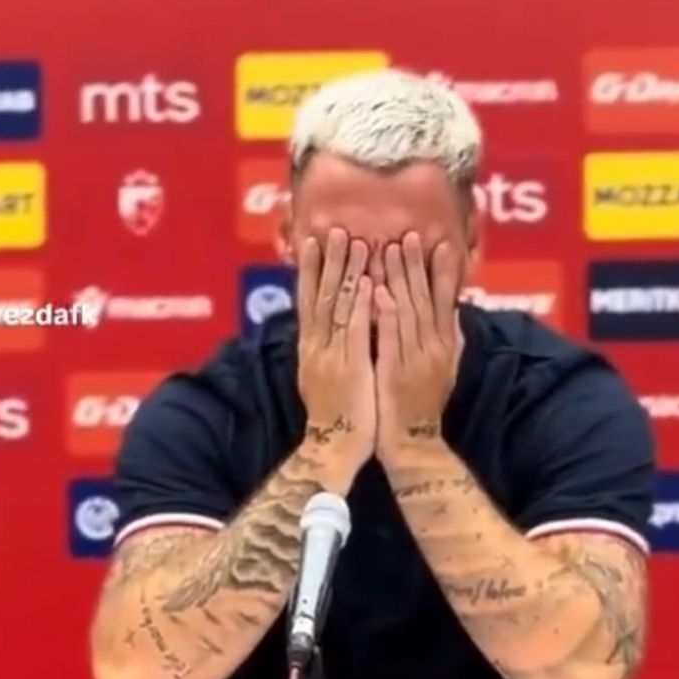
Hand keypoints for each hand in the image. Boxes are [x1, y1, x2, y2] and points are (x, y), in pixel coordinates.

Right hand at [296, 228, 375, 487]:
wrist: (332, 450)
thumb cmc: (335, 416)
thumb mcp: (323, 377)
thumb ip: (325, 350)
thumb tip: (324, 328)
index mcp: (311, 348)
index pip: (309, 302)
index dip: (311, 270)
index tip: (314, 240)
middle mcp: (317, 347)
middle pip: (321, 296)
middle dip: (328, 261)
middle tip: (335, 228)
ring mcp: (332, 356)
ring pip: (339, 306)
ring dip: (347, 272)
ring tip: (354, 242)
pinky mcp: (350, 368)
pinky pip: (355, 330)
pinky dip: (361, 305)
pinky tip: (369, 282)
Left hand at [375, 233, 462, 466]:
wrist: (413, 444)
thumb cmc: (423, 406)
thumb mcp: (444, 369)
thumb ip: (450, 339)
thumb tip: (455, 312)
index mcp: (446, 346)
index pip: (446, 301)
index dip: (444, 271)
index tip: (440, 243)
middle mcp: (434, 348)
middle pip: (425, 299)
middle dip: (417, 265)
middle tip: (409, 234)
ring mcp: (415, 359)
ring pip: (407, 311)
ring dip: (399, 279)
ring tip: (390, 249)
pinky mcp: (394, 372)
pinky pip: (390, 337)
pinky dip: (385, 312)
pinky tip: (378, 289)